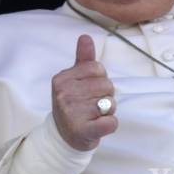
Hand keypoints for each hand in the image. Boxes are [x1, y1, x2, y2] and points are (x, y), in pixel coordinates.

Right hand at [52, 34, 117, 150]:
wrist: (63, 137)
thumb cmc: (72, 104)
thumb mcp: (74, 80)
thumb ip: (83, 59)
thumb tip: (85, 36)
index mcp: (62, 79)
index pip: (97, 68)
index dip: (100, 79)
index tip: (89, 89)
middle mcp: (65, 95)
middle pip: (106, 85)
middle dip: (105, 95)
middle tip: (92, 104)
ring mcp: (73, 114)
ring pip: (111, 103)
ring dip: (108, 110)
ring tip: (94, 115)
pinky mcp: (83, 131)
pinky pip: (111, 122)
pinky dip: (110, 124)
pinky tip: (98, 125)